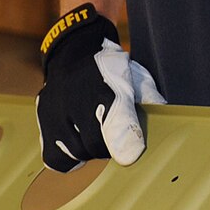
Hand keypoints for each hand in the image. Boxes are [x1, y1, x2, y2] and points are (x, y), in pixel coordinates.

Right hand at [35, 3, 164, 168]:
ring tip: (95, 134)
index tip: (131, 156)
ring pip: (76, 153)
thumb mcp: (136, 78)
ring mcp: (57, 111)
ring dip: (89, 150)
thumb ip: (150, 101)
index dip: (125, 141)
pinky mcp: (43, 122)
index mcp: (108, 87)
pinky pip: (56, 157)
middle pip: (95, 146)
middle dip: (109, 147)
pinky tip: (78, 142)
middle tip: (114, 137)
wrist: (74, 52)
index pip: (115, 120)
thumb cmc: (113, 71)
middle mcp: (77, 100)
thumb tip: (165, 119)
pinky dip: (69, 156)